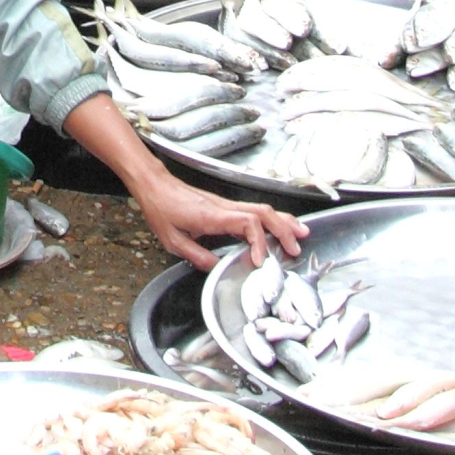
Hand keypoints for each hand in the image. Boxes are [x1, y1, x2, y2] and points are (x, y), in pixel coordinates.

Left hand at [135, 178, 305, 271]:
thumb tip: (219, 269)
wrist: (154, 185)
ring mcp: (226, 205)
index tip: (260, 260)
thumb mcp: (172, 240)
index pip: (247, 222)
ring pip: (262, 209)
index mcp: (211, 216)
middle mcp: (223, 208)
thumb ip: (197, 256)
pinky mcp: (225, 206)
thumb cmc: (161, 208)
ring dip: (283, 222)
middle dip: (283, 231)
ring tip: (300, 235)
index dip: (259, 241)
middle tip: (295, 249)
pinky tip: (280, 226)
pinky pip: (254, 210)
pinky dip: (272, 219)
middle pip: (263, 213)